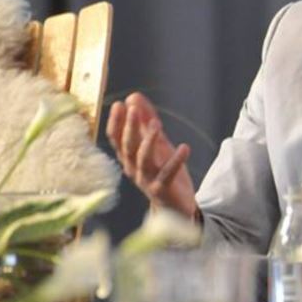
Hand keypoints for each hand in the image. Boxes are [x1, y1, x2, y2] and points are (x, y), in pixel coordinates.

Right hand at [106, 92, 197, 220]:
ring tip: (157, 124)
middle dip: (130, 127)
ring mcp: (146, 180)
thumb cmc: (162, 170)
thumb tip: (134, 96)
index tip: (119, 104)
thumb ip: (147, 120)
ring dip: (149, 141)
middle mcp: (133, 168)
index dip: (117, 122)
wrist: (175, 205)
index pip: (116, 139)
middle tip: (133, 108)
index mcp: (128, 157)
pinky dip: (176, 160)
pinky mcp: (162, 190)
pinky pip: (168, 174)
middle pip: (128, 146)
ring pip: (143, 159)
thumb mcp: (156, 142)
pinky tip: (184, 147)